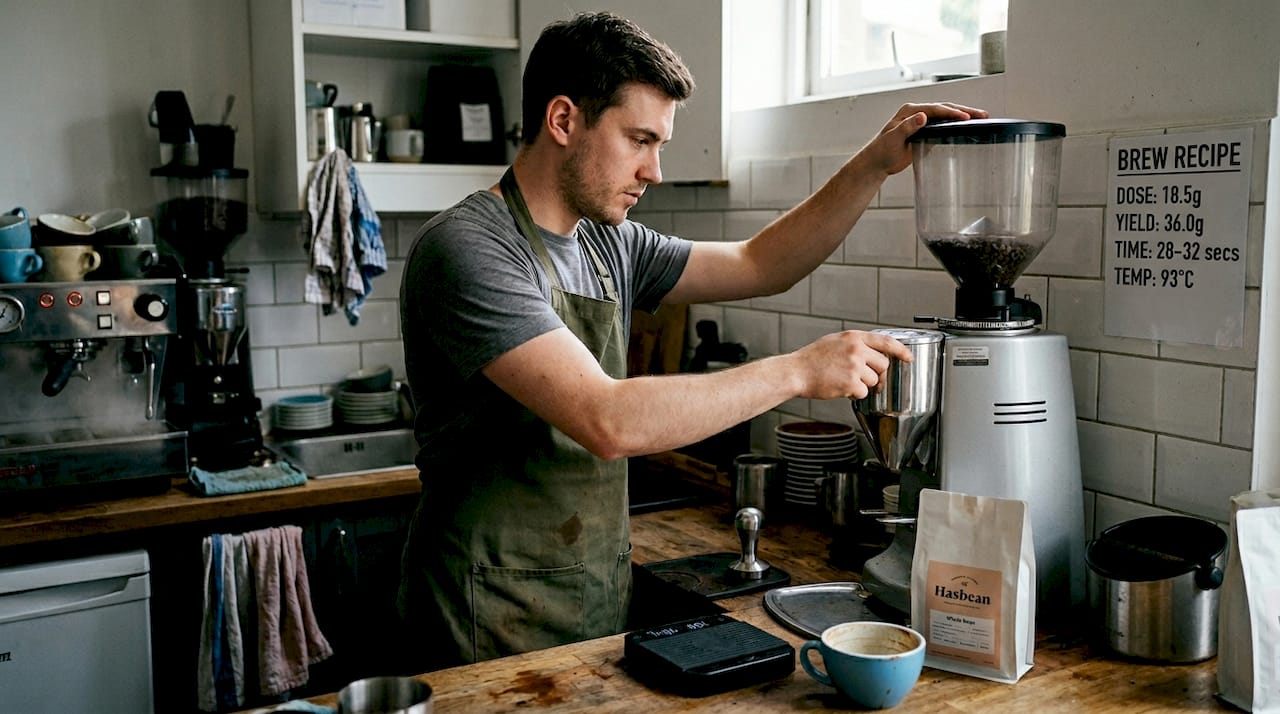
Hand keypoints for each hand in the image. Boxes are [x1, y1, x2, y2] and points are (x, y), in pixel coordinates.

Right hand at [791, 330, 914, 399]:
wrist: (796, 372)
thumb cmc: (812, 359)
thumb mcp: (835, 342)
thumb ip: (855, 344)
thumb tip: (873, 353)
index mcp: (853, 337)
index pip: (886, 341)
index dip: (901, 350)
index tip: (908, 357)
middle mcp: (856, 349)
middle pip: (883, 365)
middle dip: (875, 374)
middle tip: (862, 377)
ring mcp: (854, 366)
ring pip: (874, 380)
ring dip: (862, 385)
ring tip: (843, 380)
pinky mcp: (851, 383)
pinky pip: (863, 392)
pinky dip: (854, 394)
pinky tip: (840, 388)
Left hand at [863, 102, 988, 175]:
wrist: (876, 162)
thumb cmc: (881, 151)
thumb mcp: (893, 139)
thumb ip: (907, 127)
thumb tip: (922, 116)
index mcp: (910, 111)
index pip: (935, 109)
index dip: (951, 113)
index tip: (965, 117)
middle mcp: (917, 113)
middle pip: (944, 109)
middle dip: (964, 111)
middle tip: (982, 114)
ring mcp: (922, 122)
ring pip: (946, 116)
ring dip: (963, 116)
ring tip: (981, 118)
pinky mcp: (925, 132)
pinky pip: (944, 126)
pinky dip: (957, 126)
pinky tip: (969, 128)